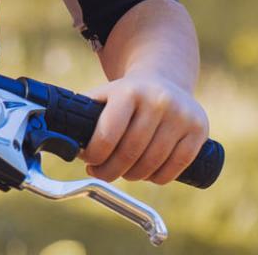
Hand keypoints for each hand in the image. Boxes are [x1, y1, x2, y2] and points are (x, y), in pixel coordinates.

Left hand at [80, 72, 209, 183]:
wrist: (165, 79)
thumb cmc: (127, 95)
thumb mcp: (104, 94)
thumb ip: (83, 113)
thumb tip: (59, 139)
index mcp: (128, 91)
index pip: (108, 134)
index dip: (96, 155)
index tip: (90, 163)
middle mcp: (157, 101)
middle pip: (130, 152)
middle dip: (111, 171)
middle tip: (102, 174)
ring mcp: (181, 115)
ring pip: (153, 162)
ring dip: (134, 176)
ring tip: (124, 173)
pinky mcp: (199, 129)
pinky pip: (177, 165)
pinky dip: (159, 177)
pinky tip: (148, 175)